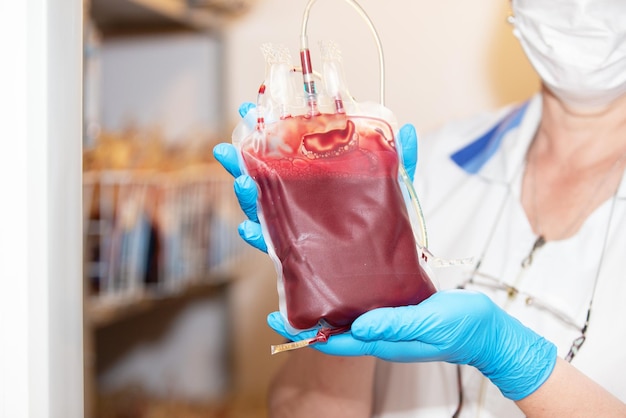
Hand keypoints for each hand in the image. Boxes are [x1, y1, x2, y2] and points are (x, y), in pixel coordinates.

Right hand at [213, 103, 418, 251]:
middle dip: (243, 162)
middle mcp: (303, 205)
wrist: (391, 272)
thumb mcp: (396, 193)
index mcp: (319, 184)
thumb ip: (399, 163)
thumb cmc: (387, 229)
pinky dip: (258, 237)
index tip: (250, 111)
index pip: (288, 153)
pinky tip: (249, 228)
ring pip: (263, 210)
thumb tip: (411, 130)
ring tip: (241, 183)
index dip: (268, 133)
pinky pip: (273, 248)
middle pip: (266, 180)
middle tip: (229, 148)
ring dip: (245, 196)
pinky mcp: (299, 260)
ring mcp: (298, 231)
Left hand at [267, 289, 556, 400]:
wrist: (486, 330)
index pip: (331, 340)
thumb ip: (395, 325)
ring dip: (321, 295)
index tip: (276, 318)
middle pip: (331, 323)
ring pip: (343, 310)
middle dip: (303, 307)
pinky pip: (362, 301)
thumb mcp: (428, 324)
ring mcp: (385, 321)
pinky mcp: (395, 309)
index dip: (302, 331)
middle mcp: (377, 332)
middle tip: (280, 280)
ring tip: (301, 272)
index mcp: (381, 340)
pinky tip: (339, 272)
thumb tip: (359, 325)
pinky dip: (345, 289)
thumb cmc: (463, 330)